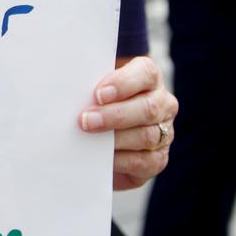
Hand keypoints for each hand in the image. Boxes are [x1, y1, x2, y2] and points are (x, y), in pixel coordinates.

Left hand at [79, 56, 178, 190]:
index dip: (123, 83)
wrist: (104, 132)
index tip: (99, 93)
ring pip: (146, 136)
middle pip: (147, 108)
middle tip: (85, 120)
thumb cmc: (98, 101)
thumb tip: (71, 91)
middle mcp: (162, 103)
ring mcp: (164, 132)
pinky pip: (144, 161)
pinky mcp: (157, 158)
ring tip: (89, 139)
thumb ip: (91, 85)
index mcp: (149, 77)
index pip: (145, 74)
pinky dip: (121, 160)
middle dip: (114, 115)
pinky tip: (103, 157)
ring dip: (115, 139)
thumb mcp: (97, 87)